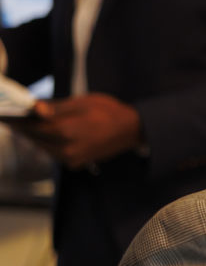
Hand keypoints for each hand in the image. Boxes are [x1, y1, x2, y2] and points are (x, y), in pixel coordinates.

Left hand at [11, 94, 142, 169]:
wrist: (132, 130)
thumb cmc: (109, 111)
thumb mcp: (83, 102)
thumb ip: (57, 107)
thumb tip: (35, 108)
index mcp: (66, 131)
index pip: (32, 127)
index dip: (17, 121)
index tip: (4, 116)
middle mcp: (65, 148)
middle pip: (35, 139)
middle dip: (23, 129)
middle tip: (11, 120)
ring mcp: (71, 158)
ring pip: (43, 148)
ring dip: (34, 138)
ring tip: (25, 127)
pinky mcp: (76, 163)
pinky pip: (54, 154)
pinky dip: (47, 145)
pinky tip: (45, 136)